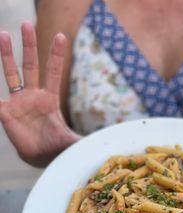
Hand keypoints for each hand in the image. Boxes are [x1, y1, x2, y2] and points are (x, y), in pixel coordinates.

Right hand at [0, 22, 79, 166]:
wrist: (40, 158)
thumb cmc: (56, 148)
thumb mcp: (74, 142)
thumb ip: (87, 140)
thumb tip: (111, 145)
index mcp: (49, 100)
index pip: (53, 72)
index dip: (56, 55)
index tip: (61, 36)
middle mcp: (33, 96)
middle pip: (30, 66)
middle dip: (29, 45)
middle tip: (26, 23)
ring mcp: (18, 102)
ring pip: (11, 73)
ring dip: (6, 55)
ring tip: (3, 33)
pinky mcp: (6, 112)